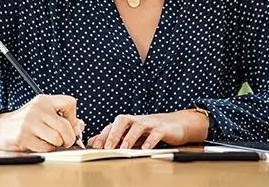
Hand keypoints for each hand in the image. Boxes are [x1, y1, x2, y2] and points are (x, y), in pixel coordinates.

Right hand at [0, 94, 84, 151]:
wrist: (1, 128)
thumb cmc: (27, 121)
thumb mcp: (44, 113)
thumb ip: (63, 117)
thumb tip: (80, 126)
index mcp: (45, 100)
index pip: (70, 102)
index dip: (73, 117)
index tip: (69, 123)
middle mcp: (38, 108)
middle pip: (65, 125)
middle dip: (70, 137)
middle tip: (67, 141)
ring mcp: (30, 122)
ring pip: (57, 138)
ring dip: (58, 144)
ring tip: (53, 142)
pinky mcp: (24, 136)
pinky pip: (45, 147)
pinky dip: (48, 149)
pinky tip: (42, 144)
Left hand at [87, 110, 207, 149]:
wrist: (175, 124)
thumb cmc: (150, 130)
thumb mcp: (131, 133)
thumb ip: (114, 137)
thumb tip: (92, 140)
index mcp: (129, 121)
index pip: (112, 125)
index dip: (103, 134)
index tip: (95, 146)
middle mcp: (138, 119)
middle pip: (122, 120)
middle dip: (114, 133)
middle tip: (107, 147)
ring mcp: (150, 122)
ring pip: (138, 125)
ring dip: (129, 137)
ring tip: (124, 149)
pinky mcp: (163, 128)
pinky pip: (156, 132)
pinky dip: (150, 140)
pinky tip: (146, 148)